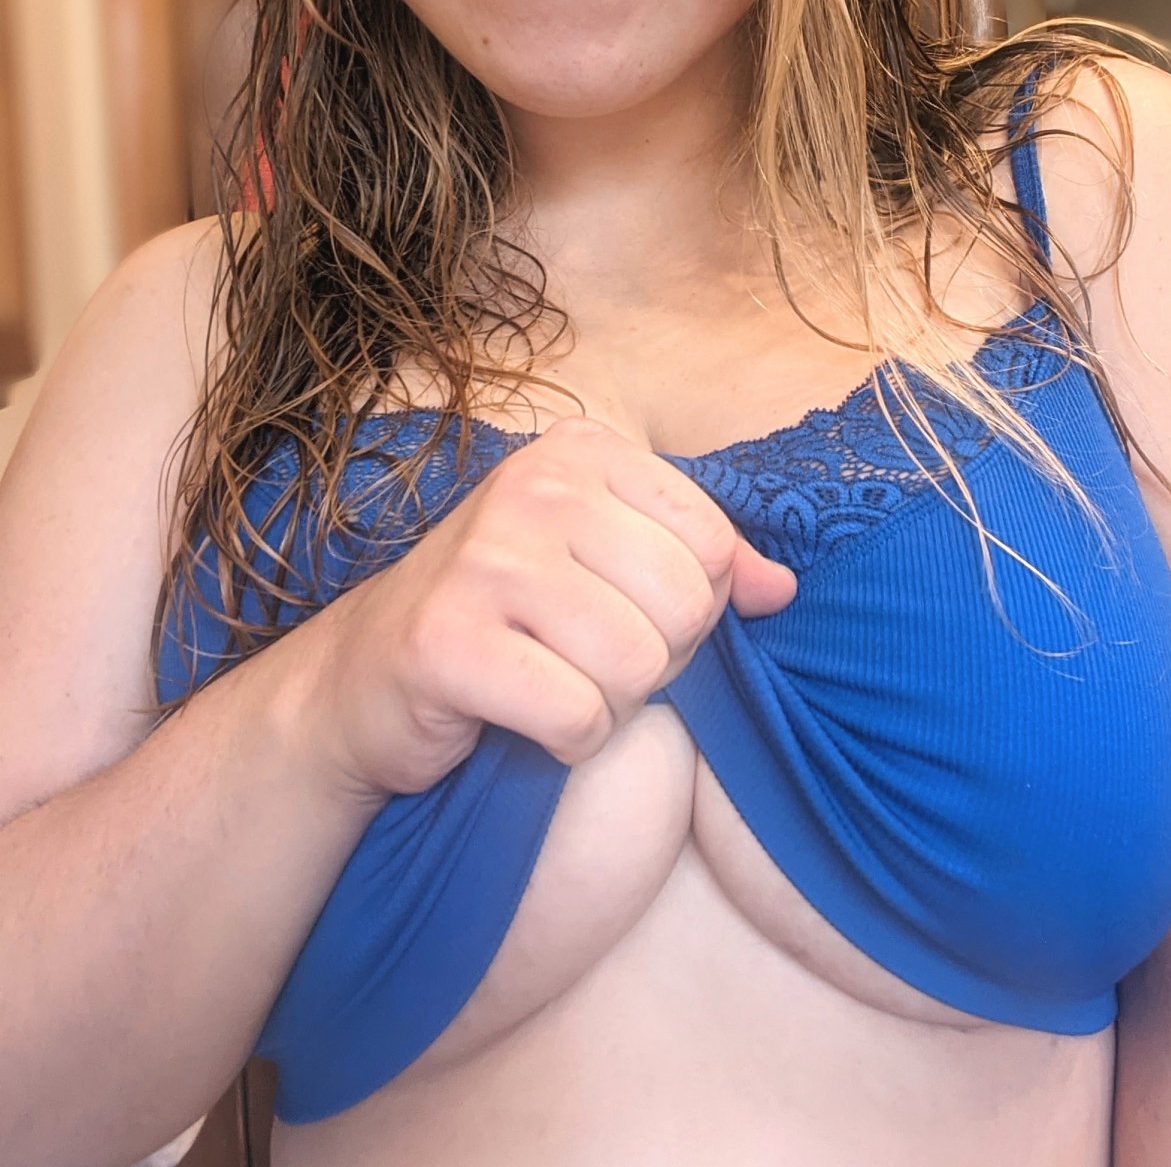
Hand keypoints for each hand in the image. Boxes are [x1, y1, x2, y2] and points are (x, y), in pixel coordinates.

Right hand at [296, 416, 796, 798]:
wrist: (367, 677)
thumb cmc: (510, 616)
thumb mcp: (608, 562)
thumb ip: (706, 566)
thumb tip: (783, 590)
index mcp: (581, 451)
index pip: (713, 543)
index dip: (689, 605)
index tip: (622, 611)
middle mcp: (532, 487)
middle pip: (684, 604)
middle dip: (655, 658)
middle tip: (585, 658)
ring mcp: (484, 560)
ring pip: (638, 665)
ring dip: (609, 703)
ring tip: (554, 683)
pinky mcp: (447, 640)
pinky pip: (579, 716)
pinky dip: (567, 740)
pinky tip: (525, 718)